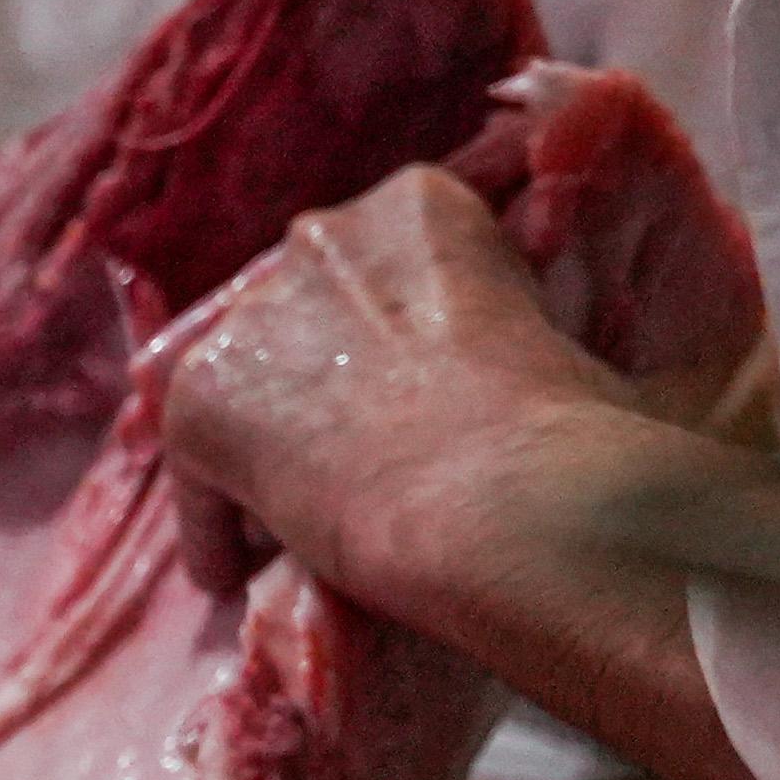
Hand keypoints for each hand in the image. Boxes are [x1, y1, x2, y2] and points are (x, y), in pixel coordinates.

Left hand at [155, 168, 640, 623]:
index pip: (377, 264)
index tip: (404, 395)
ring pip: (245, 391)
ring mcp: (252, 318)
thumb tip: (577, 385)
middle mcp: (321, 238)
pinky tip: (233, 573)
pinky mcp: (201, 405)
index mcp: (421, 205)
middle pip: (296, 318)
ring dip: (262, 450)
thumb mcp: (568, 348)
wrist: (515, 502)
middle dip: (312, 381)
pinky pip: (199, 477)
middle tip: (344, 455)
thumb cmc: (580, 435)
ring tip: (289, 519)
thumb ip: (527, 339)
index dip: (385, 338)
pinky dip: (215, 529)